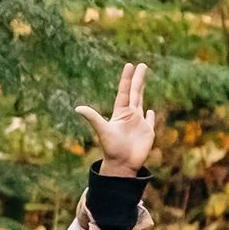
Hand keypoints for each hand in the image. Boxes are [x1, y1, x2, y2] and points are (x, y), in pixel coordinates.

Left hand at [75, 60, 157, 175]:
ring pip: (142, 102)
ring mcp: (139, 123)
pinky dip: (151, 115)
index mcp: (121, 113)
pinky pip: (150, 121)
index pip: (125, 91)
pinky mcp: (148, 132)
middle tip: (142, 65)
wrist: (121, 165)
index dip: (127, 78)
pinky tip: (151, 111)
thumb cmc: (111, 148)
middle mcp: (130, 115)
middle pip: (135, 92)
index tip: (130, 65)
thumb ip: (93, 118)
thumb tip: (77, 108)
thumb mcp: (102, 130)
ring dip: (143, 91)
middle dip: (139, 79)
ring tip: (143, 80)